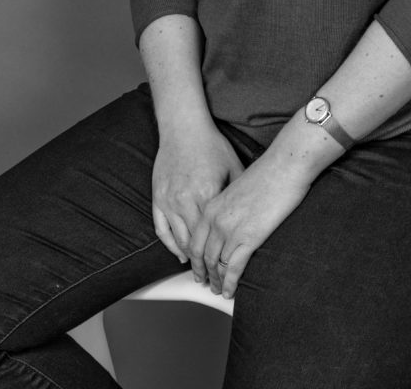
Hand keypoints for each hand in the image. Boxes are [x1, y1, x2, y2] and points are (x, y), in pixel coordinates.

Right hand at [151, 120, 244, 264]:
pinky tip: (180, 255)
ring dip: (189, 260)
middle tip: (215, 282)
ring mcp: (169, 200)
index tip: (229, 270)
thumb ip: (238, 194)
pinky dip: (170, 245)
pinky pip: (161, 229)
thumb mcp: (233, 167)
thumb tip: (252, 215)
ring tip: (200, 275)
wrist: (184, 127)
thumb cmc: (211, 145)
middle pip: (196, 245)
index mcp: (206, 195)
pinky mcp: (158, 197)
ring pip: (178, 241)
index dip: (222, 257)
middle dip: (206, 266)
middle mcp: (185, 201)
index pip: (214, 237)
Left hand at [188, 151, 311, 298]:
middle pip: (203, 256)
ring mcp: (232, 230)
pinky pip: (233, 268)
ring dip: (217, 281)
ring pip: (217, 265)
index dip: (195, 259)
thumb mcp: (237, 188)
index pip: (195, 240)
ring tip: (219, 290)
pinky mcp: (249, 238)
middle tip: (206, 284)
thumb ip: (228, 206)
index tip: (198, 269)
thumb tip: (230, 219)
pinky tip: (230, 292)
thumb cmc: (267, 173)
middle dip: (204, 273)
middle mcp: (216, 220)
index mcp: (212, 206)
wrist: (284, 166)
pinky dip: (230, 283)